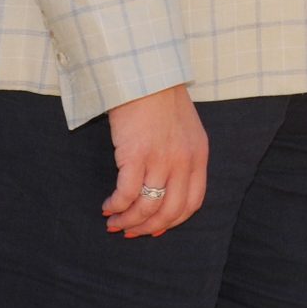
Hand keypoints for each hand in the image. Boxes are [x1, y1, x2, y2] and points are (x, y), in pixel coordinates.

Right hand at [102, 84, 208, 237]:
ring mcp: (161, 159)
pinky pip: (127, 194)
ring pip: (147, 207)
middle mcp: (183, 162)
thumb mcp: (185, 129)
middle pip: (170, 212)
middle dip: (148, 228)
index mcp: (198, 156)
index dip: (172, 221)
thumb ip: (181, 156)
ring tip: (113, 222)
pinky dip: (116, 206)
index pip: (192, 203)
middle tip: (130, 232)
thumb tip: (164, 185)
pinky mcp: (136, 155)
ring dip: (128, 221)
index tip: (154, 229)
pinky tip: (107, 206)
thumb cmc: (160, 99)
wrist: (145, 75)